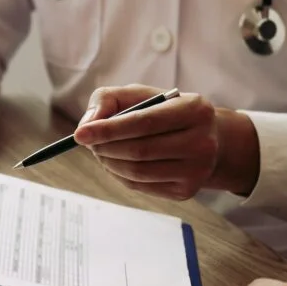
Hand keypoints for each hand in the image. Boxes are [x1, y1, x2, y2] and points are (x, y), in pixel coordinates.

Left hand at [73, 85, 258, 199]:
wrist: (207, 140)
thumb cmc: (166, 112)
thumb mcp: (141, 94)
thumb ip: (109, 99)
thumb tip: (87, 124)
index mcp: (195, 109)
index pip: (144, 122)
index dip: (108, 129)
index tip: (80, 134)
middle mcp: (203, 142)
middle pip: (140, 150)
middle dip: (105, 147)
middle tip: (88, 142)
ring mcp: (197, 171)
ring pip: (138, 172)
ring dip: (109, 163)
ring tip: (100, 152)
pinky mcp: (186, 191)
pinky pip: (141, 186)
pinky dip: (119, 175)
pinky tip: (116, 163)